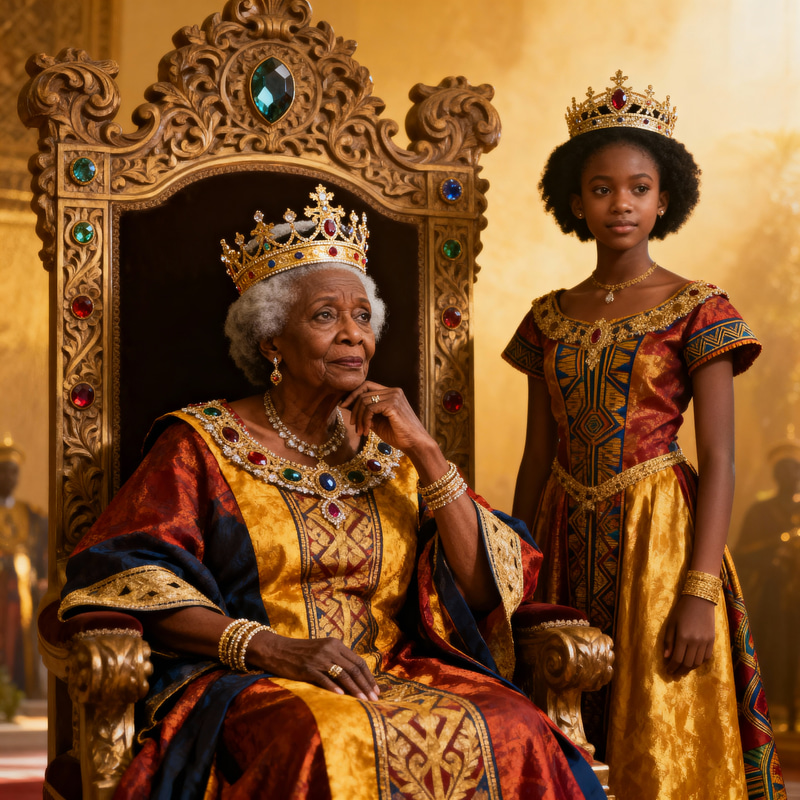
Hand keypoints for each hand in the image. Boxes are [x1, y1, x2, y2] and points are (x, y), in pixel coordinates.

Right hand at [249, 631, 379, 700]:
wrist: (278, 649)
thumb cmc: (301, 653)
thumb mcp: (322, 650)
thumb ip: (337, 659)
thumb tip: (355, 678)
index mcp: (336, 644)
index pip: (358, 661)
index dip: (368, 676)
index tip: (376, 690)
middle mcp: (330, 649)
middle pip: (354, 668)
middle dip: (366, 685)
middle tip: (374, 699)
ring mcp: (319, 658)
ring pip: (343, 674)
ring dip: (355, 689)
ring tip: (363, 701)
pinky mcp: (307, 668)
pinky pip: (324, 678)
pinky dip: (334, 687)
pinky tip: (342, 696)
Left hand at [340, 382, 432, 453]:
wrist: (416, 444)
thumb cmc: (398, 435)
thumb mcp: (378, 422)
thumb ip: (366, 413)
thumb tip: (347, 406)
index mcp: (391, 392)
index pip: (367, 386)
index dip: (353, 394)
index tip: (343, 406)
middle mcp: (393, 391)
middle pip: (363, 392)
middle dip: (353, 408)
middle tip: (352, 424)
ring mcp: (394, 396)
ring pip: (364, 400)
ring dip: (358, 418)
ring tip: (360, 431)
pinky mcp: (393, 404)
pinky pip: (370, 409)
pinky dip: (364, 420)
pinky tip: (366, 431)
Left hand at [663, 594, 715, 673]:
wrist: (700, 601)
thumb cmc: (681, 610)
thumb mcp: (671, 623)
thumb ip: (668, 641)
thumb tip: (666, 657)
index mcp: (683, 637)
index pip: (677, 658)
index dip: (672, 667)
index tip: (667, 671)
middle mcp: (695, 641)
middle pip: (687, 663)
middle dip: (679, 670)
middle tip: (674, 674)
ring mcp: (705, 642)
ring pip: (697, 662)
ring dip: (689, 668)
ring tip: (682, 669)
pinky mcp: (712, 641)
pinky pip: (706, 657)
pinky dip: (699, 662)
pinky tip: (693, 662)